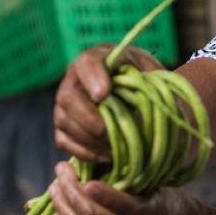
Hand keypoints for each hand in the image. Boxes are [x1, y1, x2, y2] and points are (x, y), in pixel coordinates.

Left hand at [48, 160, 199, 214]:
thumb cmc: (166, 202)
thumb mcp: (155, 185)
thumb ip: (125, 180)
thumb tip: (86, 167)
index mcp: (153, 212)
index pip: (117, 203)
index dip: (89, 188)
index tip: (71, 169)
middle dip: (69, 192)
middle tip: (59, 174)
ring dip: (63, 210)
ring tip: (55, 192)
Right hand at [53, 44, 163, 161]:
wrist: (132, 90)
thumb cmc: (142, 77)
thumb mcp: (151, 70)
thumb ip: (151, 78)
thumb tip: (151, 96)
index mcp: (96, 59)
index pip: (87, 63)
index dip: (93, 78)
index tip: (104, 94)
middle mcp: (73, 80)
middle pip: (68, 97)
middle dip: (91, 119)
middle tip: (113, 132)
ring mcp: (65, 105)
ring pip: (64, 122)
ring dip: (91, 139)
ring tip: (116, 147)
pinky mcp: (64, 127)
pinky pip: (64, 141)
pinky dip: (86, 152)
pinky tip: (108, 155)